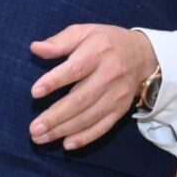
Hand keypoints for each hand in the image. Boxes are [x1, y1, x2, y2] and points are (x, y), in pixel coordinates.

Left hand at [26, 25, 158, 149]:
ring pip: (89, 116)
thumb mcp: (84, 32)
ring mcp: (117, 95)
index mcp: (98, 52)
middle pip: (81, 99)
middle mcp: (110, 75)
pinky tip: (66, 144)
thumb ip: (59, 41)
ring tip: (41, 137)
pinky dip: (85, 137)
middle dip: (56, 116)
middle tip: (34, 128)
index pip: (76, 69)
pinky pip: (103, 127)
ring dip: (64, 130)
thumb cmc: (105, 42)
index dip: (55, 81)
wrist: (142, 56)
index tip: (34, 92)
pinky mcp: (121, 110)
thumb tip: (35, 48)